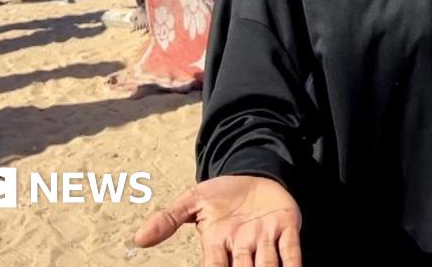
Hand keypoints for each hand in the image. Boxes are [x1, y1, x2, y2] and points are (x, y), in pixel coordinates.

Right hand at [134, 175, 301, 266]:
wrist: (253, 173)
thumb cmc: (223, 193)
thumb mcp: (193, 200)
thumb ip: (168, 219)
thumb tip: (138, 239)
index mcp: (217, 244)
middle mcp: (242, 247)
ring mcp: (265, 239)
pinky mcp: (287, 228)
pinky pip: (291, 251)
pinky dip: (293, 264)